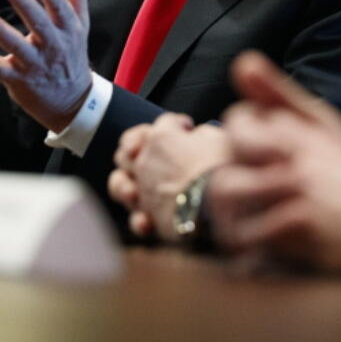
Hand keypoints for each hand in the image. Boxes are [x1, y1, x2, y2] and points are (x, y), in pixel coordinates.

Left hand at [0, 0, 95, 131]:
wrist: (72, 102)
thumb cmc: (71, 54)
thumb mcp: (79, 25)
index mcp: (68, 30)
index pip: (62, 11)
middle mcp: (53, 47)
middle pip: (40, 26)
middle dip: (27, 8)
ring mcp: (34, 64)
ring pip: (15, 46)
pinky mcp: (16, 79)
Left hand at [109, 114, 229, 240]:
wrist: (217, 206)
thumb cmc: (221, 169)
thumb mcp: (221, 139)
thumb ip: (205, 134)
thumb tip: (200, 136)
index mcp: (163, 136)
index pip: (166, 122)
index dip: (179, 124)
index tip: (188, 129)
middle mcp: (145, 161)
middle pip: (128, 147)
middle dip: (140, 148)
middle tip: (159, 154)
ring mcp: (142, 189)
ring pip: (118, 182)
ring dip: (127, 184)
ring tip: (140, 188)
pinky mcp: (146, 217)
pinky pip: (134, 217)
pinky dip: (141, 219)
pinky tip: (149, 219)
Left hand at [207, 51, 340, 271]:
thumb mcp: (320, 124)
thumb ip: (278, 94)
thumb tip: (243, 62)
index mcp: (298, 126)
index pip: (239, 118)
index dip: (240, 136)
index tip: (254, 154)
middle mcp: (296, 151)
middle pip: (231, 146)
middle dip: (230, 167)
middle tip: (245, 190)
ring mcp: (297, 187)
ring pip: (228, 188)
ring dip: (230, 205)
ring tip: (245, 219)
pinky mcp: (298, 225)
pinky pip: (248, 232)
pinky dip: (248, 244)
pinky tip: (259, 247)